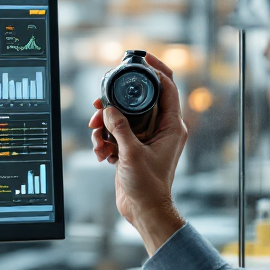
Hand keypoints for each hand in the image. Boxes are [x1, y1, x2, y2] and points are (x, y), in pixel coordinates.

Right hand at [88, 51, 187, 254]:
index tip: (142, 58)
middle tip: (98, 105)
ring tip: (97, 139)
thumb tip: (109, 109)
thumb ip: (120, 128)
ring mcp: (146, 138)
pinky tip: (102, 154)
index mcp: (172, 126)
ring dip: (105, 126)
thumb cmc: (148, 187)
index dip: (156, 69)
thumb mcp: (132, 153)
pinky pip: (116, 133)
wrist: (144, 211)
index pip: (167, 87)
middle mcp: (161, 129)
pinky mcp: (133, 148)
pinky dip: (106, 141)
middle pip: (137, 101)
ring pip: (123, 117)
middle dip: (115, 104)